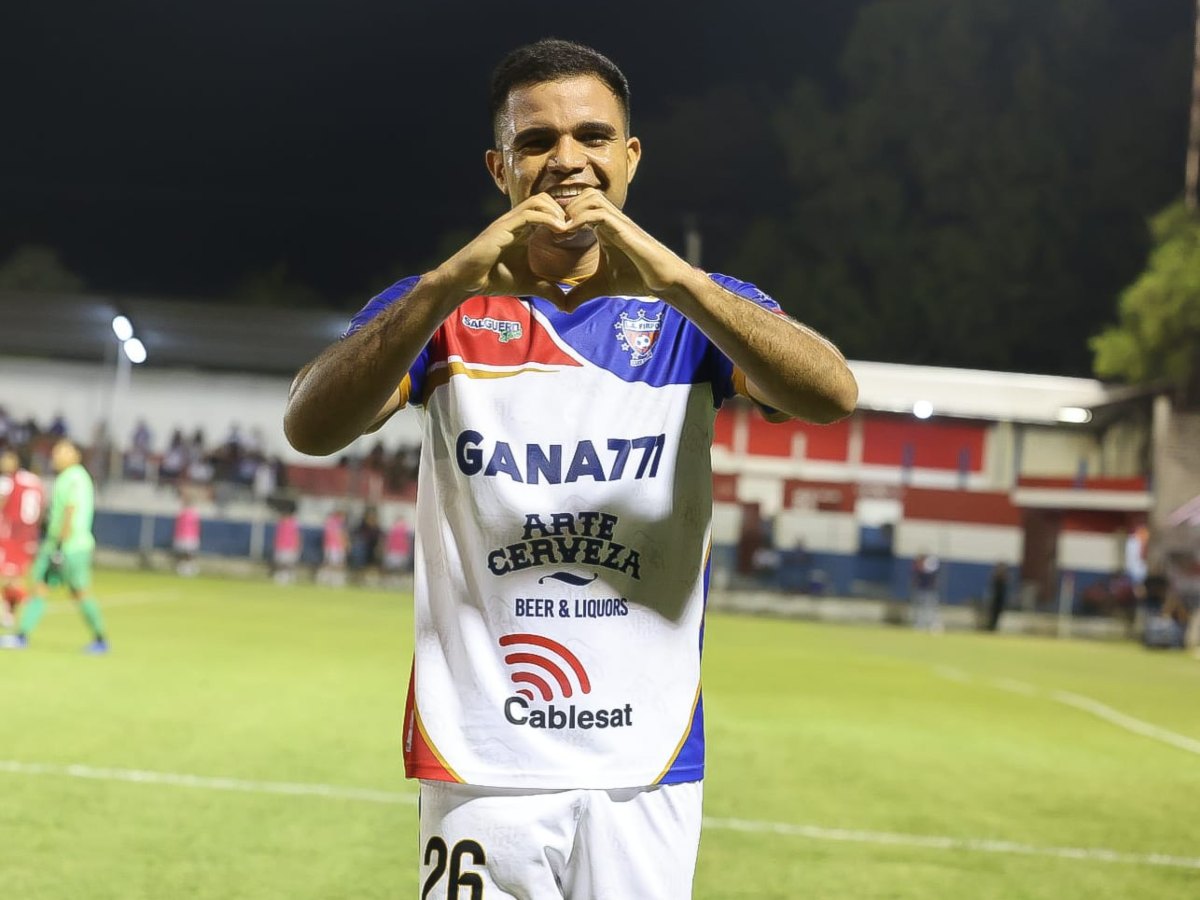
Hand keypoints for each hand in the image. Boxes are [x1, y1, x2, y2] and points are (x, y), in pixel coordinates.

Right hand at [435, 196, 572, 303]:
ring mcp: (509, 221)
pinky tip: (561, 231)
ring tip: (572, 229)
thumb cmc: (494, 279)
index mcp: (524, 228)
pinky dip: (548, 218)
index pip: (549, 209)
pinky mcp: (503, 227)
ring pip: (539, 201)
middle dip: (565, 209)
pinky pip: (529, 213)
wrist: (467, 281)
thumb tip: (567, 305)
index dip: (566, 215)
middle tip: (579, 227)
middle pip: (546, 199)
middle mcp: (517, 220)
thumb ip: (548, 290)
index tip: (582, 230)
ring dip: (559, 211)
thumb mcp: (529, 284)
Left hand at [555, 189, 692, 307]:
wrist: (663, 281)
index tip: (551, 235)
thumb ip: (581, 292)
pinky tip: (569, 234)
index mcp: (606, 228)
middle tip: (554, 230)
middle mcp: (612, 220)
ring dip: (572, 210)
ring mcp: (619, 221)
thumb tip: (564, 307)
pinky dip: (579, 219)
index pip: (581, 206)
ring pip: (590, 197)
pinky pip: (598, 212)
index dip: (563, 216)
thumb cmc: (638, 279)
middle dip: (565, 208)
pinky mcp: (624, 228)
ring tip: (561, 232)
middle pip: (584, 194)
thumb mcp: (602, 286)